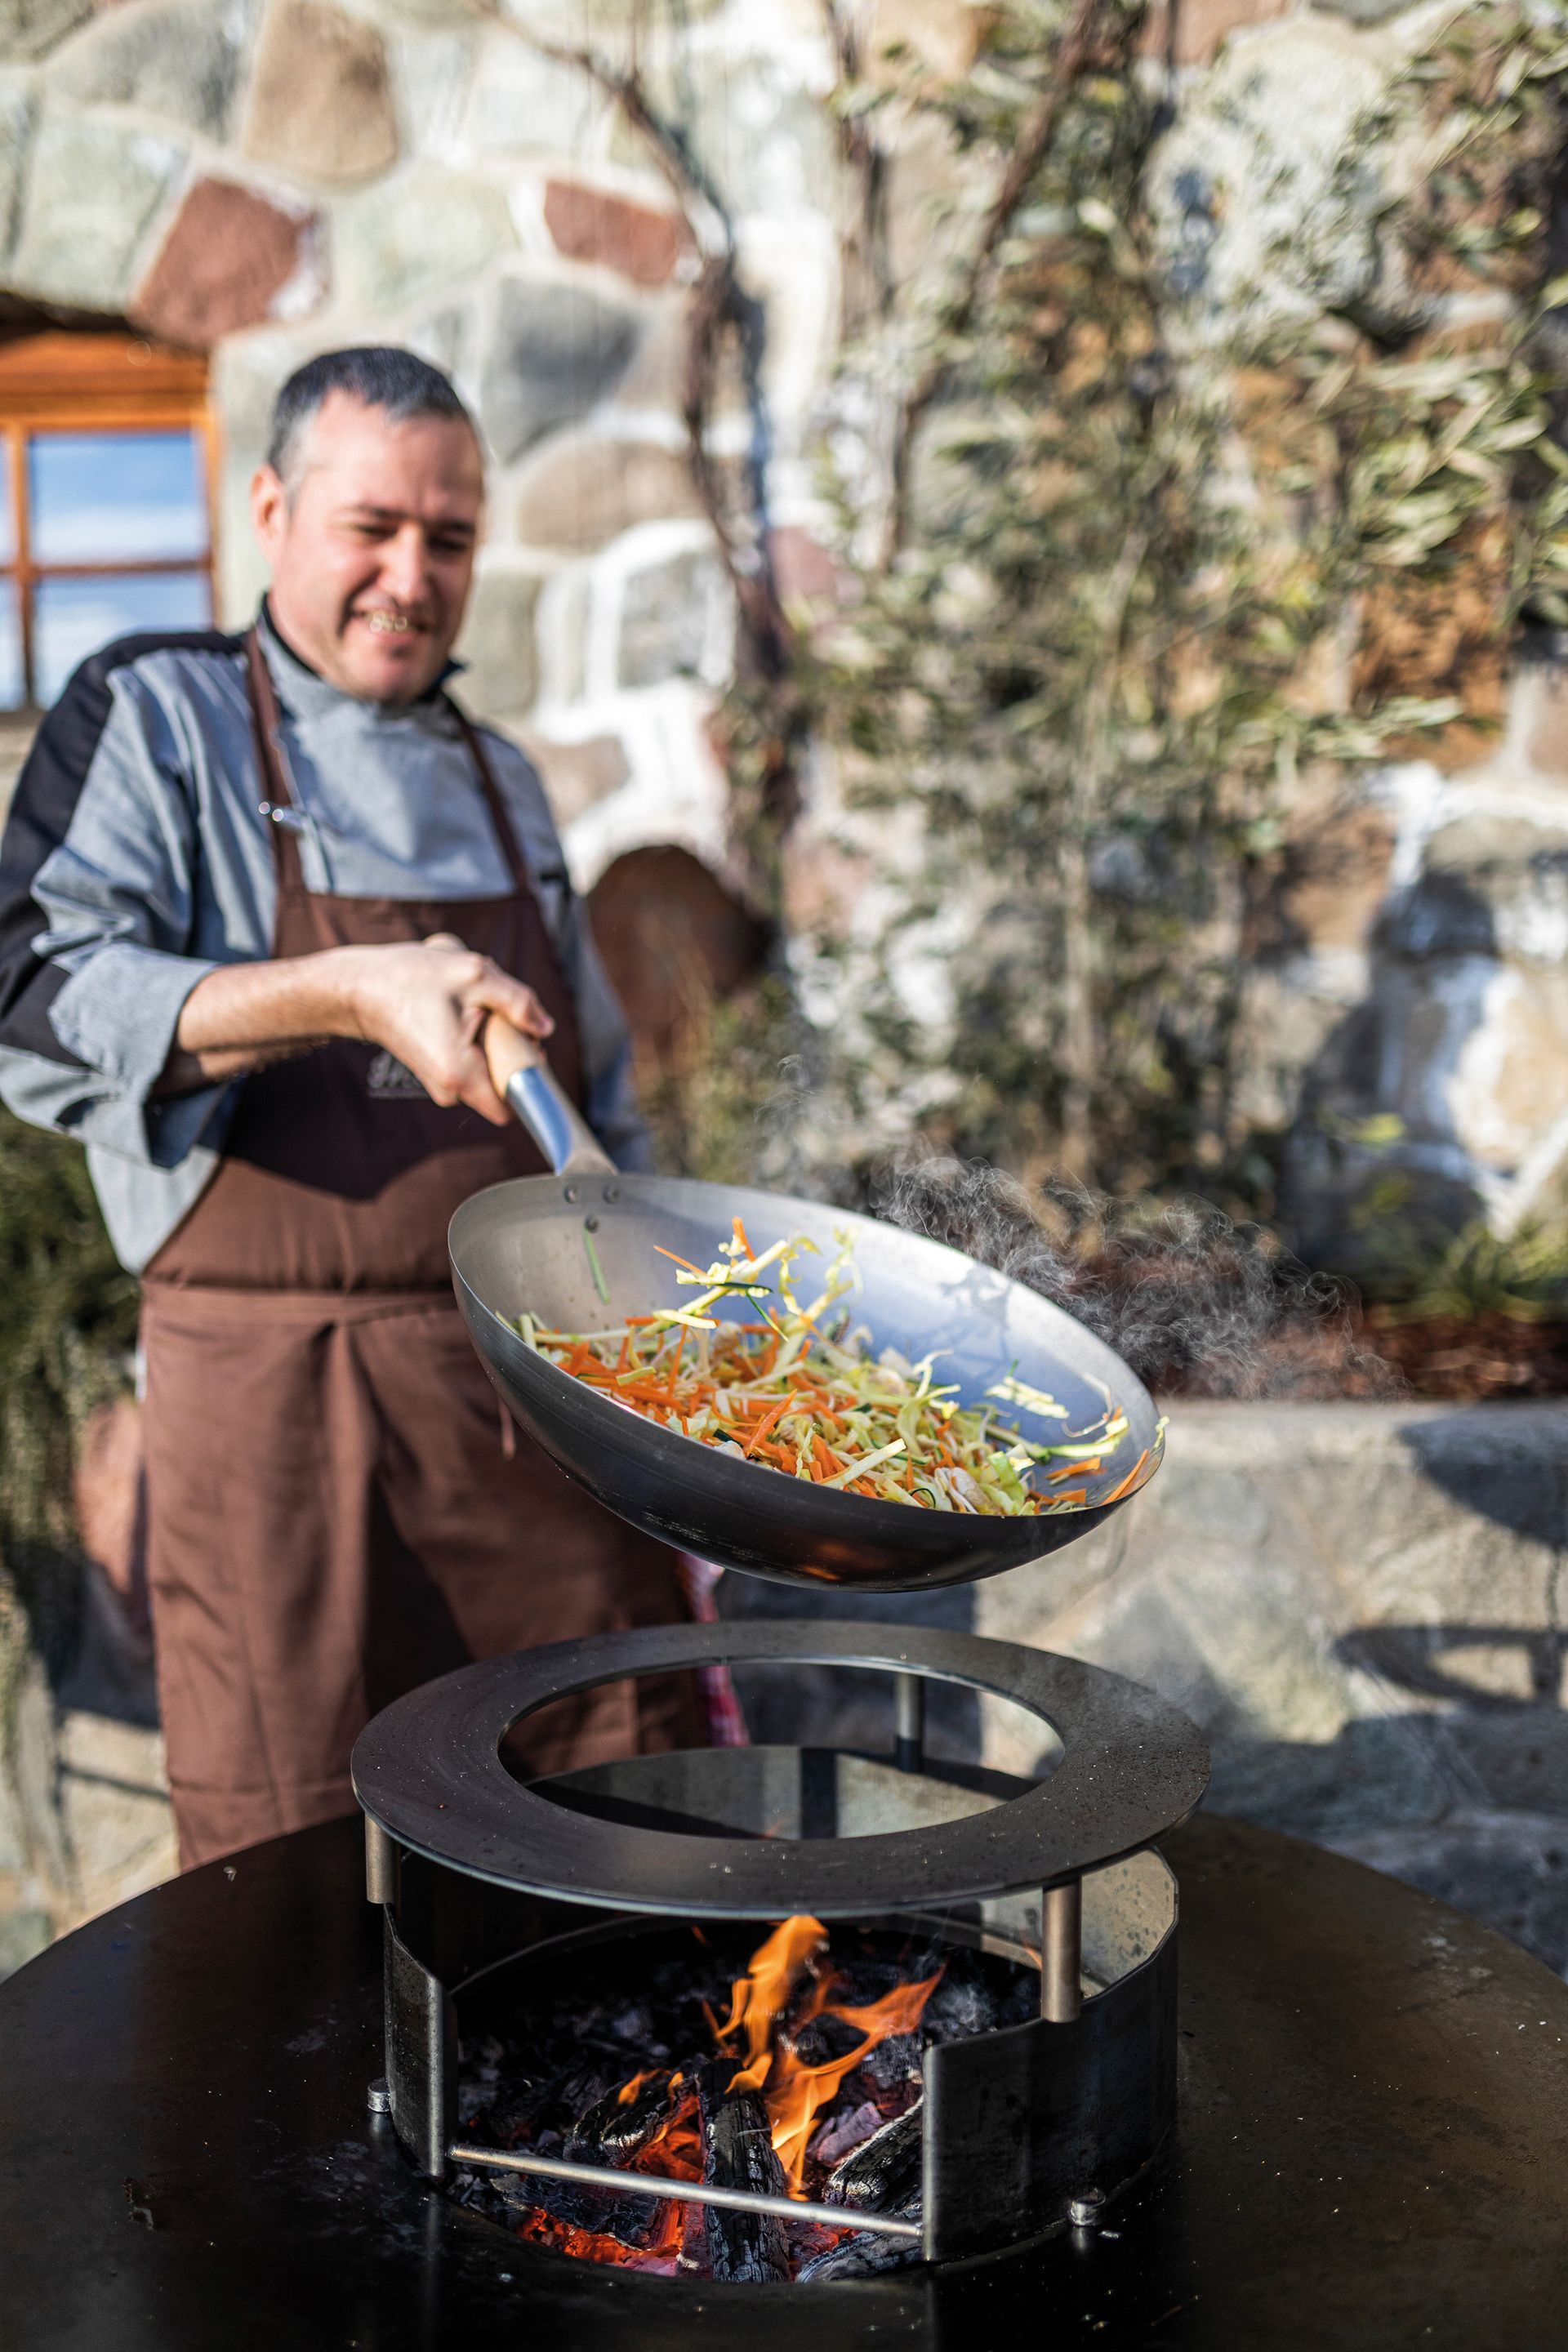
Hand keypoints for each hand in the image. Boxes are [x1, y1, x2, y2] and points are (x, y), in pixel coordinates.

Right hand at [344, 937, 553, 1125]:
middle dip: (515, 1050)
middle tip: (497, 1014)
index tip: (527, 1043)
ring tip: (472, 1009)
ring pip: (492, 1071)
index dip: (532, 1076)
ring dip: (496, 1042)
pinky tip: (461, 1014)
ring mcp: (443, 1086)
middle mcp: (451, 1091)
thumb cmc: (410, 978)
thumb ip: (519, 1002)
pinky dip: (480, 1042)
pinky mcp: (439, 1076)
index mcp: (461, 1075)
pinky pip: (477, 1066)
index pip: (515, 1106)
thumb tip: (545, 1028)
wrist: (360, 987)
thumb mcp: (474, 975)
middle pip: (508, 1084)